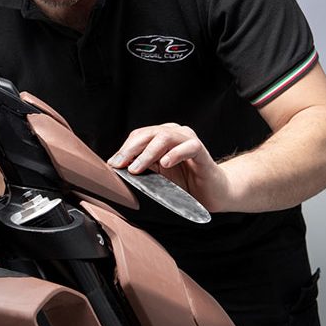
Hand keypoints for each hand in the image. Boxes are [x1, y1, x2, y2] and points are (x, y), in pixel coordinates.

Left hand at [106, 124, 234, 211]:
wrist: (212, 192)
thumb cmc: (184, 183)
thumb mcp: (157, 176)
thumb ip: (141, 168)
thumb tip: (116, 168)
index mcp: (162, 136)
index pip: (138, 136)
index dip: (124, 149)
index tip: (112, 164)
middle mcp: (175, 133)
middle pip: (148, 134)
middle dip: (131, 150)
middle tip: (119, 165)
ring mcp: (188, 140)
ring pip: (165, 137)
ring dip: (148, 153)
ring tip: (137, 168)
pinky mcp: (202, 151)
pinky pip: (189, 147)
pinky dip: (175, 154)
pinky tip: (165, 163)